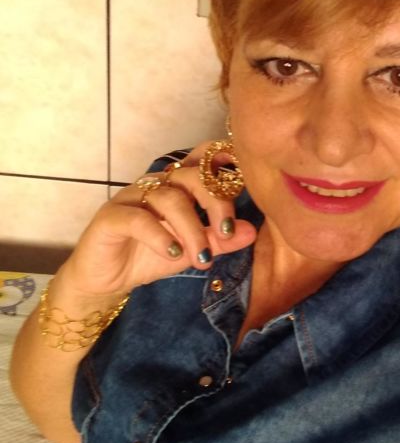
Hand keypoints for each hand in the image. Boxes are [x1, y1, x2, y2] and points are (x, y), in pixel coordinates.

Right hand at [58, 141, 256, 299]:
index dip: (225, 167)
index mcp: (177, 185)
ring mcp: (131, 197)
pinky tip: (172, 253)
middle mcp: (156, 184)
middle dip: (215, 202)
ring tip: (201, 258)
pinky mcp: (111, 217)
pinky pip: (139, 219)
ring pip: (169, 199)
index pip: (203, 163)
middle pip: (192, 176)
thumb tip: (250, 231)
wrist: (106, 279)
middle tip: (226, 232)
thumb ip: (219, 240)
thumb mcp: (192, 251)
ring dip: (191, 229)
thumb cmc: (150, 256)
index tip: (247, 188)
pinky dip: (160, 236)